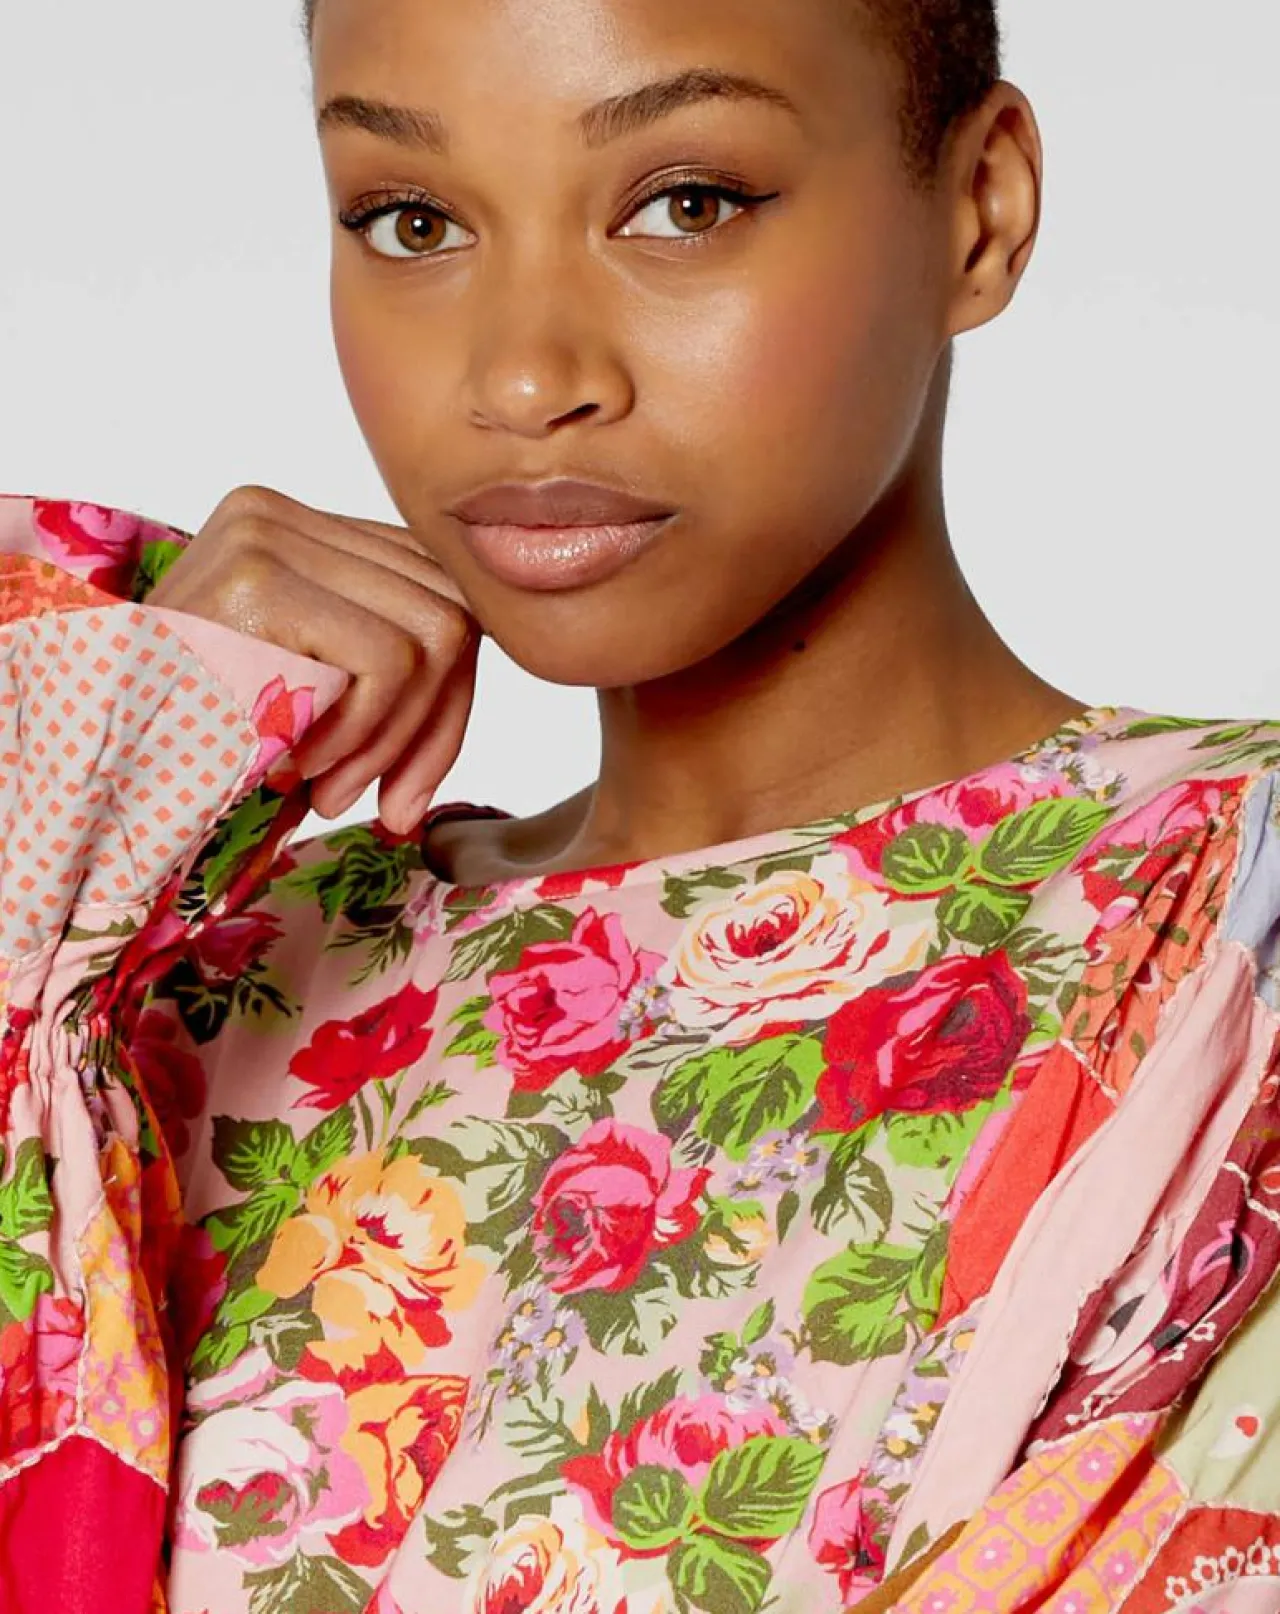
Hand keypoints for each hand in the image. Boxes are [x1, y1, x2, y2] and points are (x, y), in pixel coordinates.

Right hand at [147, 484, 479, 834]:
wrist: (93, 780)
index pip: (436, 589)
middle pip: (452, 605)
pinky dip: (368, 735)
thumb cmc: (196, 749)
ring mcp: (267, 535)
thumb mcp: (308, 699)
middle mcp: (279, 512)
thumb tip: (489, 660)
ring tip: (332, 786)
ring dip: (400, 740)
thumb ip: (391, 670)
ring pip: (440, 632)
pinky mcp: (259, 578)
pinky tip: (298, 767)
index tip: (408, 788)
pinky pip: (393, 661)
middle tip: (390, 803)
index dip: (450, 700)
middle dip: (440, 727)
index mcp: (295, 529)